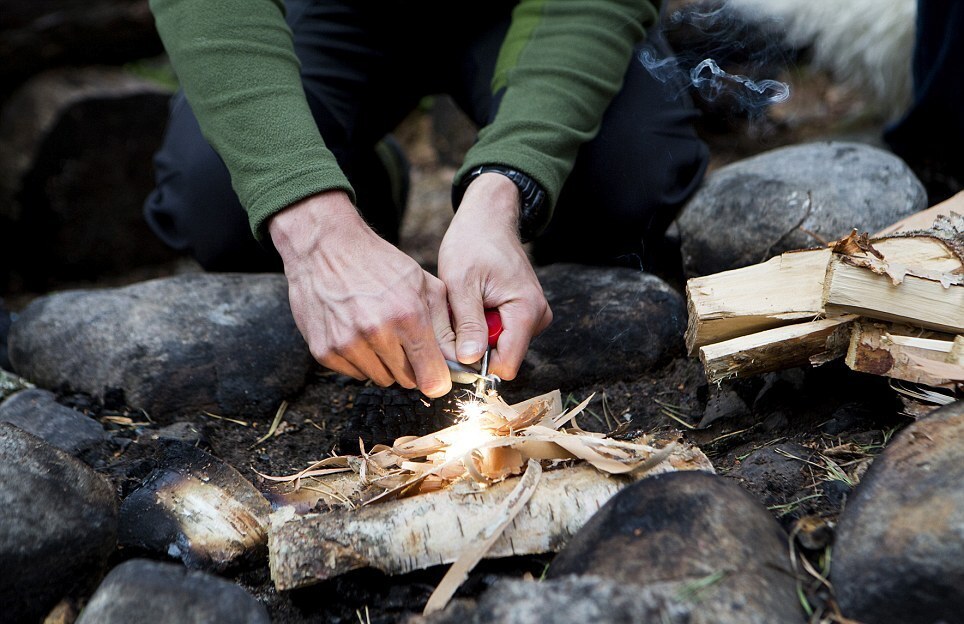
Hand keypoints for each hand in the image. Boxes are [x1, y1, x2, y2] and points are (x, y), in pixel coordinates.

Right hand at [269, 191, 454, 396]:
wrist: (325, 248)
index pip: (431, 377)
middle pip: (407, 381)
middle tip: (403, 340)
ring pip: (381, 379)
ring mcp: (347, 344)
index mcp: (408, 316)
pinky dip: (360, 360)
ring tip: (378, 332)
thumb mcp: (424, 283)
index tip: (437, 376)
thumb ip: (445, 324)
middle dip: (412, 366)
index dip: (438, 380)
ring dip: (385, 363)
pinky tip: (356, 332)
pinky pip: (354, 374)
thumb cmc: (379, 264)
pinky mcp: (324, 351)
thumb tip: (460, 359)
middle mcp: (377, 333)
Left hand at [438, 173, 551, 379]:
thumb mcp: (461, 284)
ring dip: (477, 334)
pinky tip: (474, 304)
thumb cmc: (472, 243)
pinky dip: (483, 325)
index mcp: (526, 310)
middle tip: (456, 316)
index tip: (453, 349)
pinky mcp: (525, 314)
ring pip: (500, 347)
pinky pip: (501, 334)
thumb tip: (469, 360)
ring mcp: (533, 316)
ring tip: (465, 305)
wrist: (488, 219)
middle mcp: (537, 317)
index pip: (506, 365)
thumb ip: (468, 325)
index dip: (477, 365)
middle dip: (475, 345)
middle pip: (502, 357)